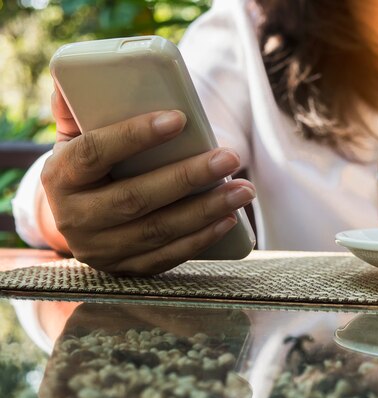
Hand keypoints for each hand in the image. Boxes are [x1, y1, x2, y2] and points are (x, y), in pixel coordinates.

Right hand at [42, 88, 255, 274]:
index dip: (135, 136)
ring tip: (244, 189)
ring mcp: (102, 249)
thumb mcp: (74, 139)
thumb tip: (71, 76)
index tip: (179, 118)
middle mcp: (77, 218)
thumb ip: (78, 109)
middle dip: (189, 177)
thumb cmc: (88, 170)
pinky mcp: (127, 268)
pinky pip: (169, 255)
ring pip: (159, 230)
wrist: (77, 222)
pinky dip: (202, 238)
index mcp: (61, 177)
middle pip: (136, 197)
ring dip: (207, 209)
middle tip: (230, 157)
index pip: (95, 153)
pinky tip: (229, 218)